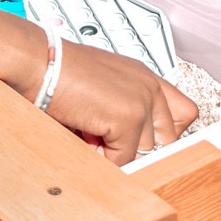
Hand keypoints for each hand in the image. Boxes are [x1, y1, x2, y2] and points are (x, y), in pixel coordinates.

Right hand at [40, 42, 176, 163]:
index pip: (183, 114)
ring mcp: (142, 100)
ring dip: (118, 153)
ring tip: (91, 134)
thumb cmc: (55, 73)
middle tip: (110, 142)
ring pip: (146, 152)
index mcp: (144, 77)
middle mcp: (149, 86)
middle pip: (170, 139)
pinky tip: (85, 137)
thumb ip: (121, 113)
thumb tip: (130, 150)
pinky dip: (104, 158)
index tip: (142, 144)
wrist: (36, 61)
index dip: (163, 135)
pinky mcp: (129, 117)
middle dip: (141, 149)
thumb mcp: (100, 89)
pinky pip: (125, 158)